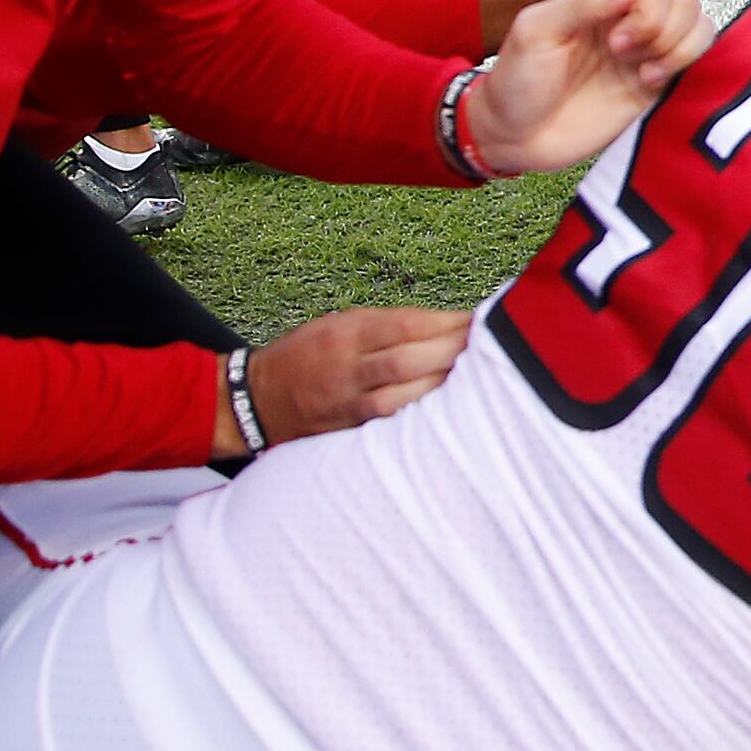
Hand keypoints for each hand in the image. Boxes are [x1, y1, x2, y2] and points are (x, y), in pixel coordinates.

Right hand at [218, 306, 471, 457]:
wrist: (256, 398)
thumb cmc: (309, 354)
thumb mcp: (342, 323)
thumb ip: (392, 325)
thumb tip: (451, 325)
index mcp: (347, 332)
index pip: (406, 324)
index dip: (448, 323)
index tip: (482, 320)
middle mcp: (346, 367)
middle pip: (408, 360)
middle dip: (454, 353)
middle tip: (493, 347)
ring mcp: (346, 403)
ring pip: (402, 396)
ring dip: (443, 387)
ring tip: (479, 379)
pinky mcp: (348, 431)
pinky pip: (390, 423)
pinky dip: (420, 415)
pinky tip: (450, 410)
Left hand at [463, 0, 712, 174]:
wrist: (513, 138)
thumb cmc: (516, 83)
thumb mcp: (537, 31)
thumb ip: (584, 1)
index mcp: (601, 2)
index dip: (647, 9)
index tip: (615, 39)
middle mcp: (630, 24)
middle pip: (684, 3)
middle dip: (664, 29)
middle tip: (624, 54)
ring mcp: (646, 56)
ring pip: (700, 30)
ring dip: (680, 49)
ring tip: (644, 72)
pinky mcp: (657, 89)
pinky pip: (697, 66)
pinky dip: (688, 68)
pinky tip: (651, 83)